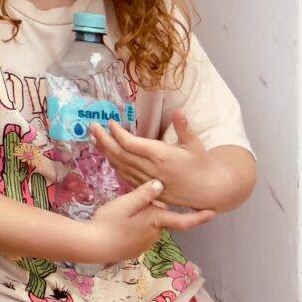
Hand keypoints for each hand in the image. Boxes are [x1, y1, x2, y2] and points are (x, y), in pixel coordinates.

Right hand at [69, 178, 213, 265]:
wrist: (95, 245)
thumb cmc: (110, 222)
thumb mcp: (124, 204)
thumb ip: (142, 195)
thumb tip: (161, 184)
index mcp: (155, 220)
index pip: (183, 220)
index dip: (199, 217)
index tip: (214, 213)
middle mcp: (156, 233)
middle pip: (161, 216)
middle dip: (154, 207)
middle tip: (138, 197)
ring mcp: (146, 242)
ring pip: (150, 223)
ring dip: (143, 216)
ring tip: (124, 208)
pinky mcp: (136, 247)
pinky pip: (141, 231)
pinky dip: (136, 224)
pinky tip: (122, 220)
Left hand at [99, 110, 223, 210]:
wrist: (209, 190)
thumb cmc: (202, 164)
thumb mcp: (194, 143)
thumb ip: (184, 127)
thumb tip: (179, 110)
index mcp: (160, 156)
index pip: (130, 143)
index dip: (116, 132)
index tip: (109, 122)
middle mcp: (151, 169)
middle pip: (120, 154)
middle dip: (103, 140)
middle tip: (92, 126)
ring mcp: (149, 182)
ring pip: (121, 167)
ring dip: (106, 152)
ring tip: (93, 139)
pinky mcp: (150, 190)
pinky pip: (127, 177)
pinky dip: (115, 166)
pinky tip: (109, 157)